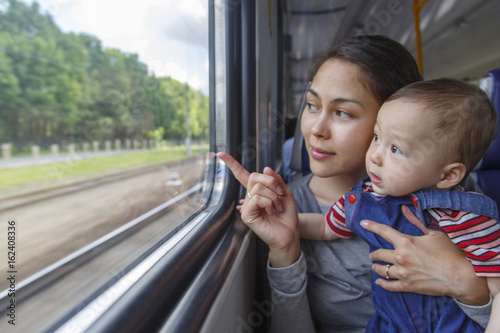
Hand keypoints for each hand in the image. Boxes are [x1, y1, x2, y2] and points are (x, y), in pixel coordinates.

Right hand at [217, 152, 283, 212]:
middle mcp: (249, 197)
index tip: (220, 154)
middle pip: (253, 176)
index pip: (241, 175)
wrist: (289, 234)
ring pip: (257, 187)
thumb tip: (266, 168)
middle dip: (271, 182)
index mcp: (257, 191)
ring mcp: (247, 206)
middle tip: (280, 194)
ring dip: (273, 196)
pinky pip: (256, 198)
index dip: (231, 163)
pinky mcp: (247, 215)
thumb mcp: (285, 193)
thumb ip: (276, 180)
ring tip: (277, 207)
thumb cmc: (287, 216)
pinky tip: (271, 211)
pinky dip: (268, 203)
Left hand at [362, 205, 489, 305]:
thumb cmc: (450, 253)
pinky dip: (382, 283)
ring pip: (381, 270)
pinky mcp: (407, 286)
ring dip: (376, 267)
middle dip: (374, 254)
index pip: (383, 231)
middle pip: (378, 254)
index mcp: (406, 242)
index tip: (362, 224)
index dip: (371, 226)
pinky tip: (379, 281)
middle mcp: (401, 257)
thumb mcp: (434, 233)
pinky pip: (389, 285)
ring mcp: (403, 273)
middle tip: (373, 254)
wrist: (461, 276)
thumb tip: (405, 209)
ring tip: (376, 266)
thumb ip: (416, 222)